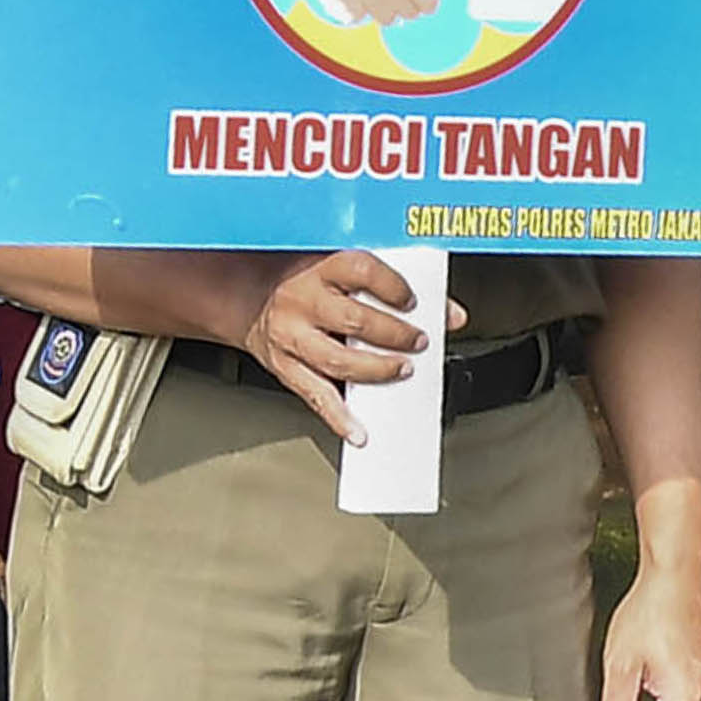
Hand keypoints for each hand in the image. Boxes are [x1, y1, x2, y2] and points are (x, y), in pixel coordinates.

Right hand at [238, 251, 465, 445]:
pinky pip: (314, 396)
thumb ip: (399, 288)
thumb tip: (451, 315)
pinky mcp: (284, 366)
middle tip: (417, 343)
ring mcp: (290, 336)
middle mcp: (302, 301)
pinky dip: (339, 418)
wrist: (249, 295)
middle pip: (353, 321)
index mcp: (322, 269)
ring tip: (402, 372)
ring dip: (376, 371)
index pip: (361, 272)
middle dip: (394, 335)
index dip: (392, 287)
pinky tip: (360, 430)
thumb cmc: (306, 281)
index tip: (413, 301)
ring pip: (337, 361)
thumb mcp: (344, 272)